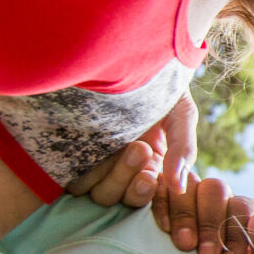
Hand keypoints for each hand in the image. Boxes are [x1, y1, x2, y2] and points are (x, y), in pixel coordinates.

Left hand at [63, 92, 198, 207]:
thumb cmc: (159, 86)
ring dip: (110, 175)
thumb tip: (180, 187)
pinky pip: (71, 178)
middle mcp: (120, 170)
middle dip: (128, 179)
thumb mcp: (181, 115)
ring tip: (122, 144)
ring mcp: (94, 163)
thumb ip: (183, 149)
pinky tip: (94, 144)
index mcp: (149, 166)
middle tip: (139, 149)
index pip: (144, 194)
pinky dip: (82, 169)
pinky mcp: (70, 154)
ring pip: (98, 192)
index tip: (151, 175)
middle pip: (120, 197)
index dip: (145, 191)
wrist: (127, 56)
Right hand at [152, 171, 253, 253]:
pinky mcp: (164, 202)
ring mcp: (190, 198)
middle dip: (211, 223)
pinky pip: (162, 188)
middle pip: (215, 188)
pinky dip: (163, 204)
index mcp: (245, 212)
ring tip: (184, 246)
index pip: (243, 207)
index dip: (236, 234)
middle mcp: (218, 199)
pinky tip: (164, 228)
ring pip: (190, 184)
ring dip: (186, 214)